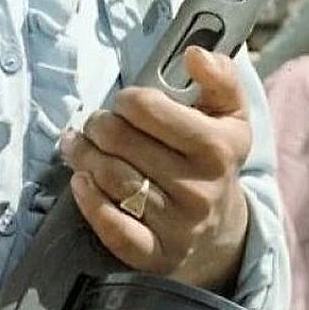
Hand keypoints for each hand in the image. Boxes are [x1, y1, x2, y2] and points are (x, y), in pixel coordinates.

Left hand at [60, 46, 250, 290]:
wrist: (220, 230)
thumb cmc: (213, 159)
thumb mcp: (229, 115)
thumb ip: (221, 77)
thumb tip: (196, 55)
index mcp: (217, 147)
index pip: (147, 108)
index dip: (126, 99)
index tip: (124, 102)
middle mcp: (199, 189)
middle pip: (120, 142)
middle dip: (98, 125)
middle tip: (95, 124)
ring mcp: (177, 225)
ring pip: (110, 178)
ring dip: (83, 155)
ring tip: (79, 146)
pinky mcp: (155, 254)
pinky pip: (111, 226)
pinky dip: (88, 200)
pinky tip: (81, 181)